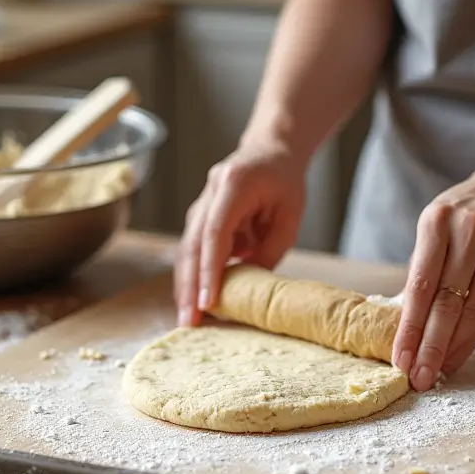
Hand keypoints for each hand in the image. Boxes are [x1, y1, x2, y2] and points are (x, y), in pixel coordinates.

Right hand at [174, 141, 305, 325]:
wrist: (270, 151)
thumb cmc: (284, 183)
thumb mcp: (289, 216)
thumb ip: (270, 250)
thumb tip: (249, 288)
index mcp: (234, 184)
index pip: (216, 232)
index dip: (210, 269)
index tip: (209, 301)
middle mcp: (210, 192)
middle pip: (192, 244)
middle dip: (189, 286)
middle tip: (188, 321)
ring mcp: (200, 204)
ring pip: (186, 250)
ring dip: (185, 286)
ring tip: (187, 319)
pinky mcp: (199, 218)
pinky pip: (193, 251)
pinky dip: (193, 276)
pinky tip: (193, 302)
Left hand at [392, 168, 474, 390]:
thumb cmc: (466, 215)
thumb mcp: (437, 226)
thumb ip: (424, 269)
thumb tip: (402, 322)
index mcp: (437, 222)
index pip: (420, 285)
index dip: (409, 326)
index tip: (399, 358)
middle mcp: (469, 232)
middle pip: (446, 302)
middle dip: (429, 346)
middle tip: (417, 378)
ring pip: (472, 309)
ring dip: (452, 348)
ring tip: (435, 373)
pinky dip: (472, 336)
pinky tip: (457, 355)